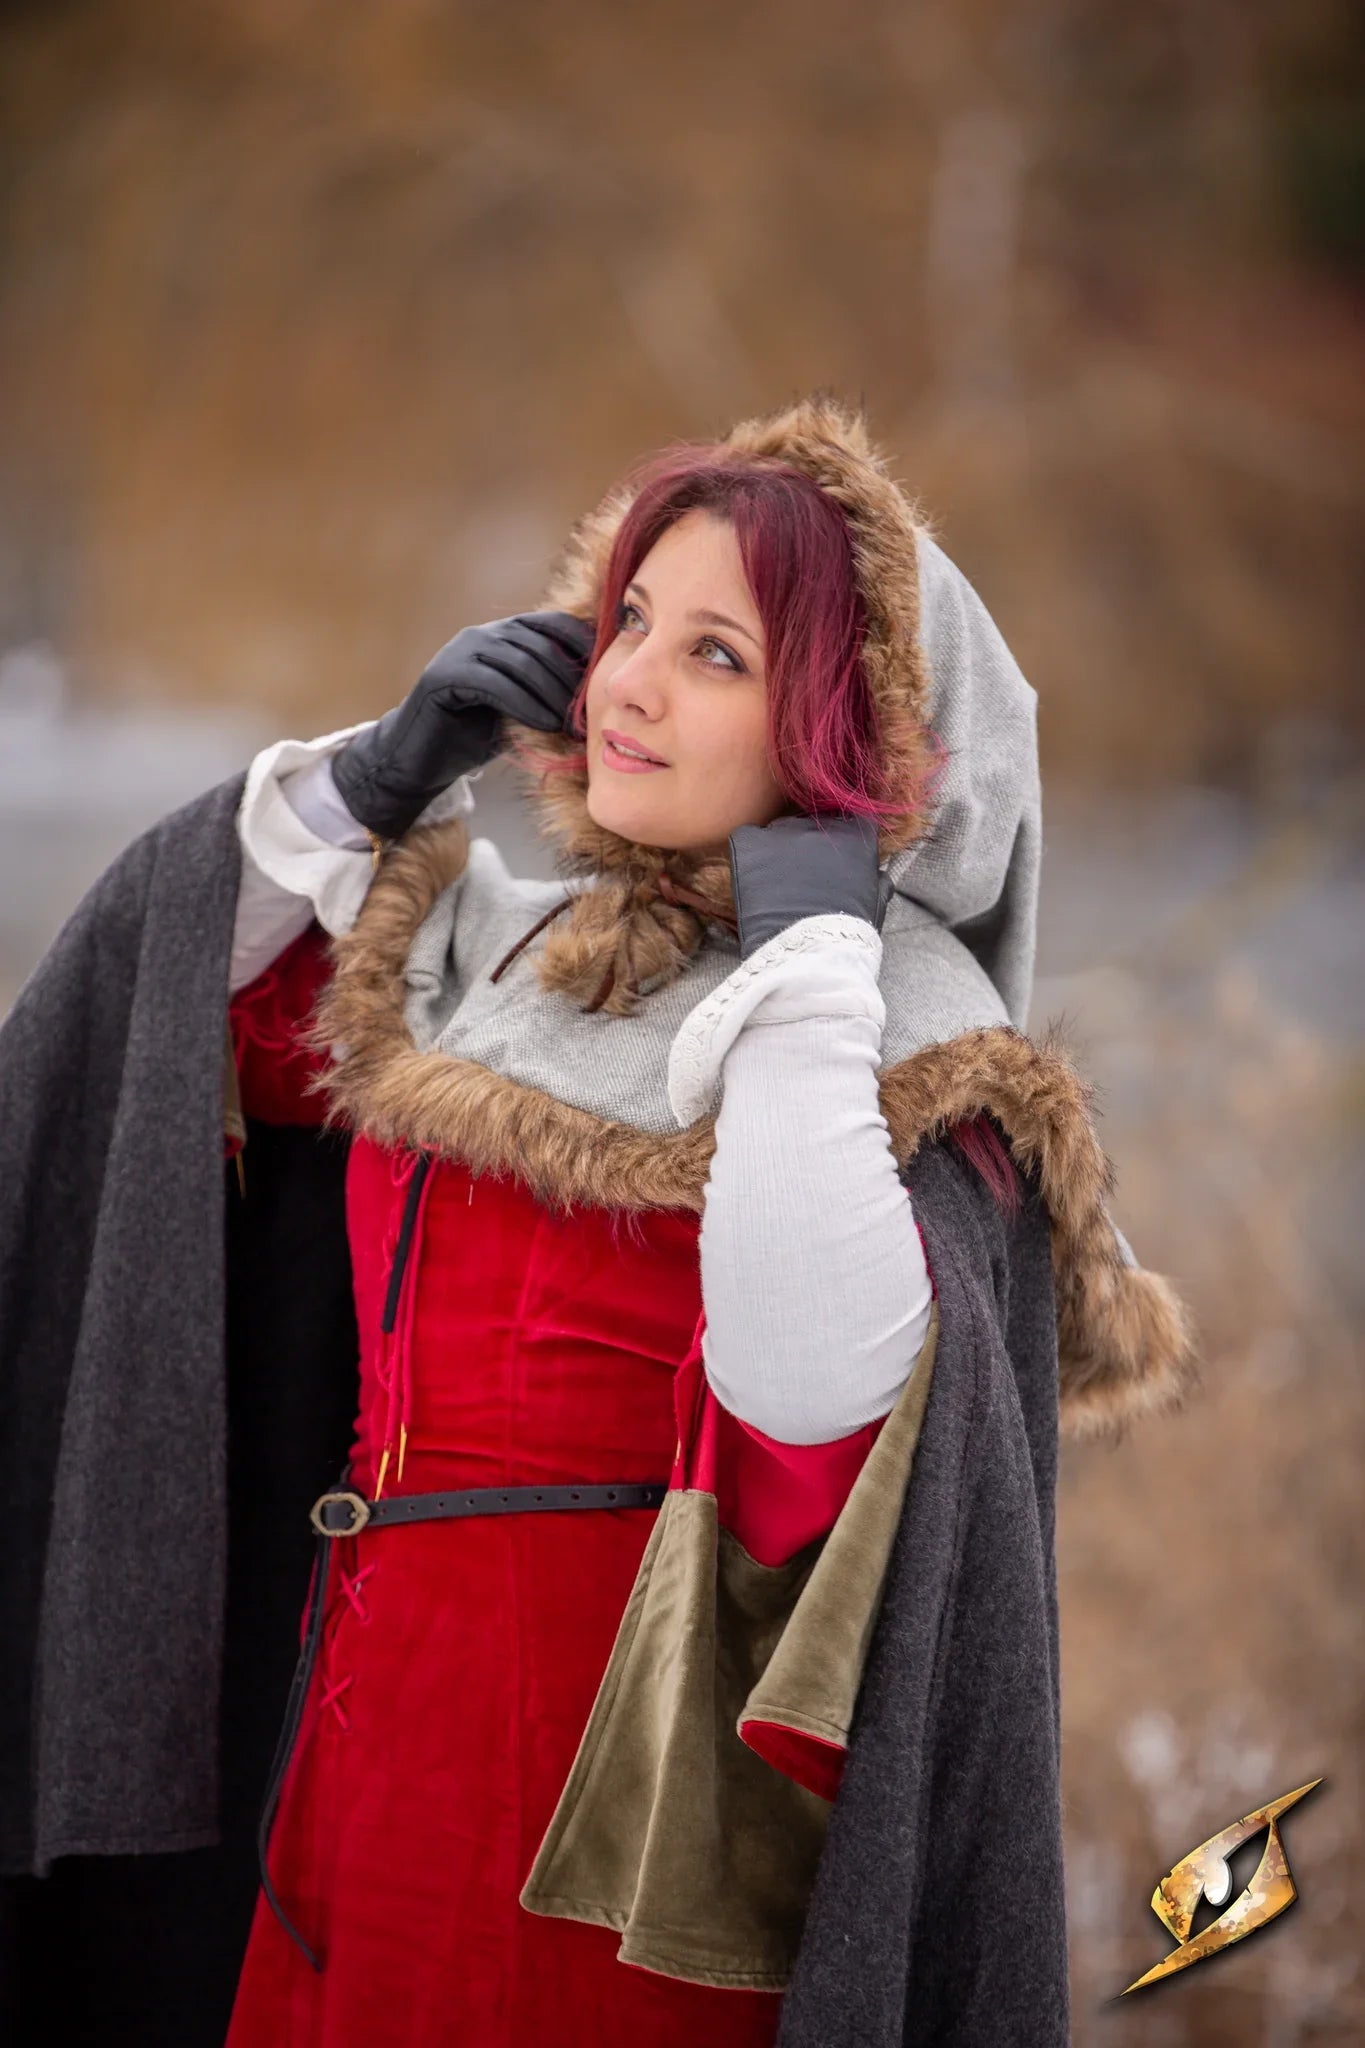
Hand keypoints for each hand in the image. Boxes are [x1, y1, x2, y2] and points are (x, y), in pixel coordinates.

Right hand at [331, 610, 594, 840]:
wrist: (422, 758)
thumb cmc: (476, 733)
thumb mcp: (521, 706)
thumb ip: (548, 690)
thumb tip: (601, 689)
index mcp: (503, 635)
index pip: (553, 624)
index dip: (583, 644)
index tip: (608, 674)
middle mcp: (482, 635)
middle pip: (540, 644)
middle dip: (570, 679)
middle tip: (592, 712)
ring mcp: (460, 652)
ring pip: (520, 662)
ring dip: (552, 694)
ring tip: (572, 724)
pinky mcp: (444, 676)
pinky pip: (494, 683)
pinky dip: (525, 704)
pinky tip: (546, 725)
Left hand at [727, 813, 890, 960]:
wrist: (808, 952)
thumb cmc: (846, 935)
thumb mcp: (873, 902)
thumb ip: (875, 878)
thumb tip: (873, 872)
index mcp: (855, 834)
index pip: (850, 824)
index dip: (842, 844)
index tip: (835, 864)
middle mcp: (820, 824)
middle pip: (812, 825)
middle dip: (809, 847)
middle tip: (803, 879)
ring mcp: (784, 832)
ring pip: (780, 831)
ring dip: (779, 850)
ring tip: (776, 884)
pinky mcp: (752, 845)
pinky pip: (748, 838)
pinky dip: (750, 854)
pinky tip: (754, 878)